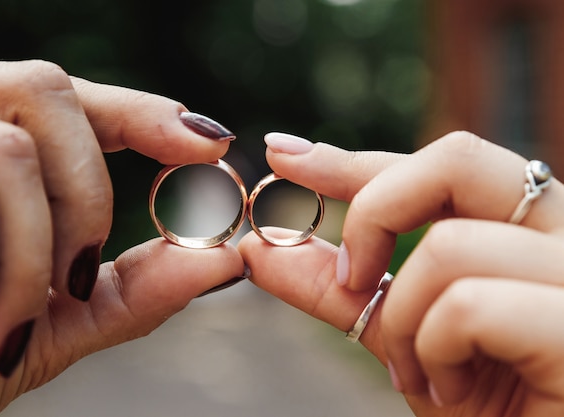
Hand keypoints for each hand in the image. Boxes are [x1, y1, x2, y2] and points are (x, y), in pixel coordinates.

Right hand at [0, 60, 243, 415]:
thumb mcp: (60, 323)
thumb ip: (138, 290)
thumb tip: (227, 258)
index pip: (73, 98)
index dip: (144, 111)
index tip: (210, 145)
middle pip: (45, 91)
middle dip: (85, 193)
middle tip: (78, 276)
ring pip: (6, 154)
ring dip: (28, 260)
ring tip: (3, 327)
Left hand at [238, 131, 563, 415]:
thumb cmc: (486, 406)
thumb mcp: (403, 337)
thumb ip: (340, 288)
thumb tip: (262, 247)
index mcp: (524, 231)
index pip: (439, 166)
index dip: (355, 158)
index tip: (285, 155)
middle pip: (456, 160)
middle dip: (374, 213)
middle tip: (352, 277)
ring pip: (448, 246)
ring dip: (403, 322)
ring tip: (416, 373)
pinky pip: (467, 304)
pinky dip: (432, 352)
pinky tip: (451, 389)